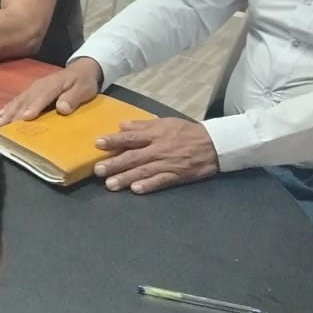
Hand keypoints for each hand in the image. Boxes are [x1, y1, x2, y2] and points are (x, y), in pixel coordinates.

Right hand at [0, 58, 102, 124]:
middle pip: (26, 100)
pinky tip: (1, 115)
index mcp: (53, 84)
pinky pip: (17, 99)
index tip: (26, 117)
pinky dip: (8, 107)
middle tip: (5, 126)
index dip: (34, 106)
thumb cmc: (83, 82)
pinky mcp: (30, 92)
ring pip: (19, 100)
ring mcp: (33, 88)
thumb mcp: (85, 89)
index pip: (42, 96)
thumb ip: (73, 97)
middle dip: (15, 113)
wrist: (81, 70)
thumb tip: (63, 108)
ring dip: (8, 112)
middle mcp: (39, 85)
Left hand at [93, 118, 219, 193]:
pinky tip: (136, 190)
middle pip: (134, 156)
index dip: (114, 141)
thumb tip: (122, 125)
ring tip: (110, 185)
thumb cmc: (186, 132)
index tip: (98, 144)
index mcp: (155, 134)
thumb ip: (143, 125)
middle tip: (97, 170)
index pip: (131, 137)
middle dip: (115, 164)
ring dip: (126, 178)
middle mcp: (159, 149)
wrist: (214, 144)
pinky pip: (161, 181)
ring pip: (144, 171)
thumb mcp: (165, 122)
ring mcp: (168, 163)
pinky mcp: (177, 175)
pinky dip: (149, 185)